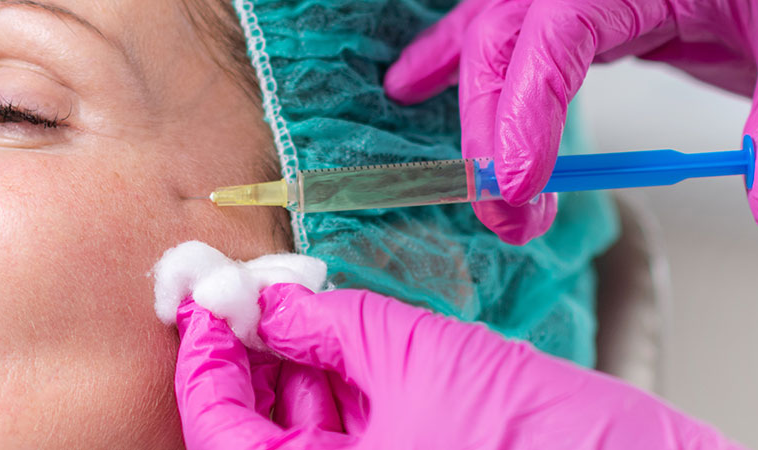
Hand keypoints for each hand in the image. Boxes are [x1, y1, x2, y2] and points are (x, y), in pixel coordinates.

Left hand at [174, 284, 739, 448]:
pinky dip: (342, 401)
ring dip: (297, 375)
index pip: (222, 435)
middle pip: (256, 442)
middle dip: (253, 362)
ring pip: (303, 445)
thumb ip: (330, 323)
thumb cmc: (553, 440)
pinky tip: (351, 344)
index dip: (205, 363)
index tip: (203, 303)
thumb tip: (266, 301)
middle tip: (250, 291)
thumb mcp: (422, 355)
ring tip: (307, 306)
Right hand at [383, 0, 757, 246]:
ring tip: (477, 179)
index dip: (526, 106)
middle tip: (511, 213)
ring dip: (475, 100)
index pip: (561, 26)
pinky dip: (467, 54)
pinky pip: (519, 24)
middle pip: (513, 30)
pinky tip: (417, 78)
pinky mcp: (608, 5)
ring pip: (501, 26)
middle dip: (496, 125)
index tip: (520, 182)